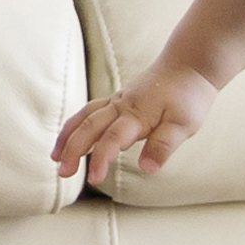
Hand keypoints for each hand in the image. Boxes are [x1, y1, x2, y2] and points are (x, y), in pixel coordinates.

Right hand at [55, 68, 219, 191]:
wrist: (188, 65)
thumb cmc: (188, 96)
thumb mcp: (185, 124)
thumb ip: (164, 145)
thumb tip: (147, 168)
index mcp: (137, 114)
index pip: (113, 139)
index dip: (101, 159)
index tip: (93, 179)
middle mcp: (122, 106)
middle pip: (90, 127)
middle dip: (73, 150)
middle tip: (62, 173)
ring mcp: (117, 101)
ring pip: (85, 117)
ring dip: (68, 136)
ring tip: (55, 157)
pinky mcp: (118, 100)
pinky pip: (90, 111)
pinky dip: (76, 124)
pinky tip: (71, 136)